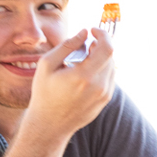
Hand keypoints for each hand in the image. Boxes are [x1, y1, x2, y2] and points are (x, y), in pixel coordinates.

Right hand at [18, 28, 116, 146]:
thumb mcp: (47, 65)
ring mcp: (104, 95)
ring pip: (111, 67)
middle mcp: (99, 86)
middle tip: (86, 45)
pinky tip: (86, 72)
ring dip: (101, 58)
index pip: (107, 48)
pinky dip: (101, 69)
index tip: (92, 31)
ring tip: (84, 59)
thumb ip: (67, 46)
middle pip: (110, 56)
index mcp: (84, 76)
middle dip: (100, 45)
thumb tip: (84, 33)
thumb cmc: (44, 94)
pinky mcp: (104, 101)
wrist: (49, 125)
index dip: (102, 34)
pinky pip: (109, 78)